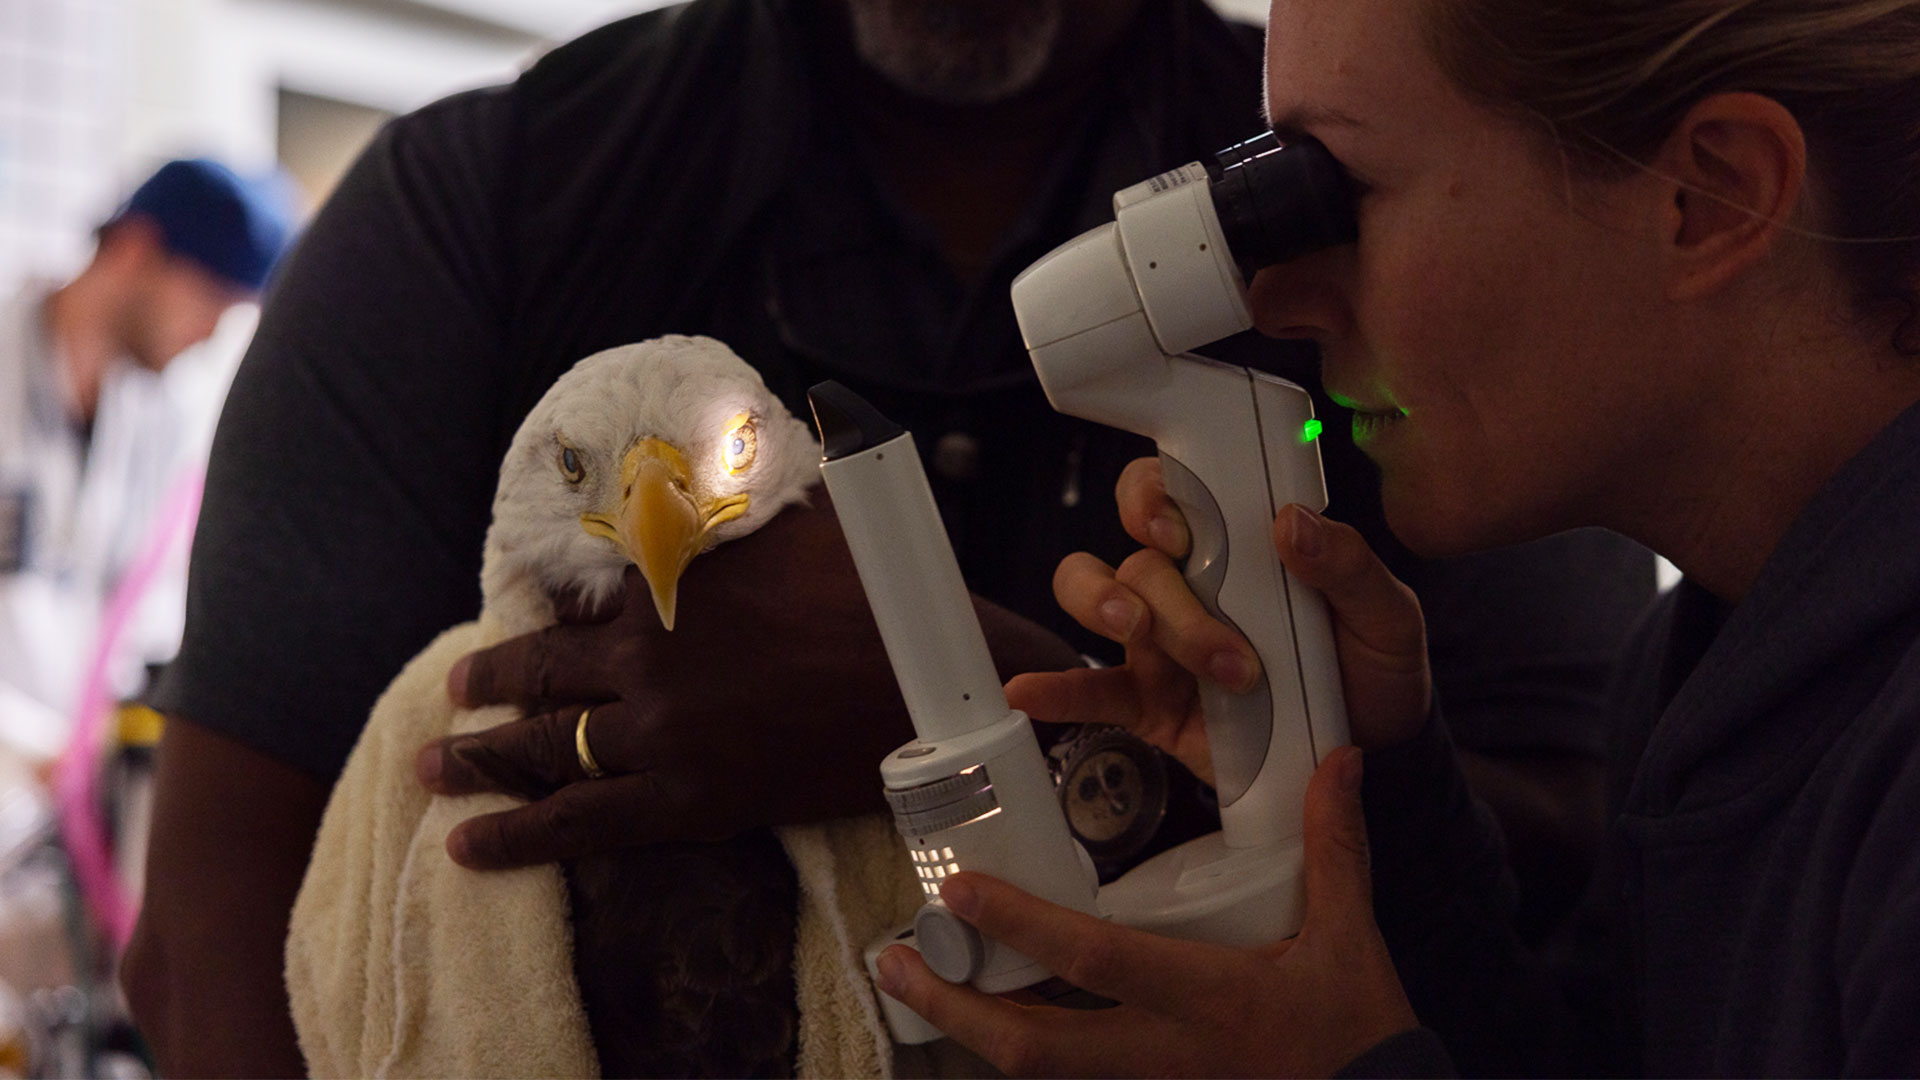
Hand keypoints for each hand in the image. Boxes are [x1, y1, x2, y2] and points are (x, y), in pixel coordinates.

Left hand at [416, 493, 1081, 868]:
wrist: (934, 687)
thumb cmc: (882, 597)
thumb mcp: (805, 517)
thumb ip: (746, 492)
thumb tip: (724, 439)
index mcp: (668, 587)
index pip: (581, 608)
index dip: (544, 621)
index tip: (515, 629)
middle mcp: (647, 660)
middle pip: (542, 676)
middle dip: (487, 686)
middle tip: (450, 695)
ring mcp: (661, 736)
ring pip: (545, 748)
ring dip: (479, 759)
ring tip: (432, 765)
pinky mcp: (686, 804)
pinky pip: (581, 825)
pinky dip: (518, 838)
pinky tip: (466, 849)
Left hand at [876, 747, 1418, 1076]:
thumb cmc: (1362, 1038)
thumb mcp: (1354, 942)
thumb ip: (1335, 849)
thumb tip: (1341, 762)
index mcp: (1209, 1001)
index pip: (1097, 960)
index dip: (1022, 924)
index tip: (960, 889)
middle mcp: (1165, 1057)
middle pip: (1034, 1047)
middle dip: (956, 1007)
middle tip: (893, 964)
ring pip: (1039, 1075)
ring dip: (971, 1032)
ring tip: (915, 986)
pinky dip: (1019, 1055)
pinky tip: (986, 1022)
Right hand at [1007, 460, 1430, 774]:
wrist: (1372, 759)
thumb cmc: (1374, 671)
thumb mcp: (1387, 616)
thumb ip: (1348, 565)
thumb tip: (1293, 522)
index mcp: (1240, 547)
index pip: (1172, 493)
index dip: (1154, 497)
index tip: (1175, 526)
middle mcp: (1189, 584)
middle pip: (1136, 558)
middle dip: (1164, 594)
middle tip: (1212, 636)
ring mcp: (1162, 644)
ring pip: (1101, 602)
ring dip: (1108, 611)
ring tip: (1142, 641)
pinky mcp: (1150, 702)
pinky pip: (1090, 691)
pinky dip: (1056, 689)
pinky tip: (1028, 693)